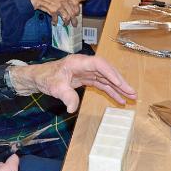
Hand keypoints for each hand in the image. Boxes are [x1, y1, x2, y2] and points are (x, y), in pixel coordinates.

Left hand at [9, 54, 136, 112]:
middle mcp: (85, 65)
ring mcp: (86, 72)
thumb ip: (66, 96)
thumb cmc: (45, 78)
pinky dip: (110, 91)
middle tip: (132, 92)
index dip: (110, 73)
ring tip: (130, 97)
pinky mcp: (86, 79)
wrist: (38, 77)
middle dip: (120, 82)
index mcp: (78, 62)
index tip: (119, 83)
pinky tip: (119, 99)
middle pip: (106, 71)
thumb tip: (73, 108)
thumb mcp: (54, 87)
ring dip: (118, 88)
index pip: (99, 64)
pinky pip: (101, 84)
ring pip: (106, 79)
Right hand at [27, 0, 80, 25]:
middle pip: (73, 12)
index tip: (77, 14)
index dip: (77, 10)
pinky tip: (54, 23)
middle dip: (74, 20)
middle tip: (74, 24)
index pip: (76, 3)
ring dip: (66, 22)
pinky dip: (55, 22)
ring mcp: (59, 5)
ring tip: (65, 24)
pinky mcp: (53, 10)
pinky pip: (57, 19)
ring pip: (67, 17)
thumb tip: (70, 4)